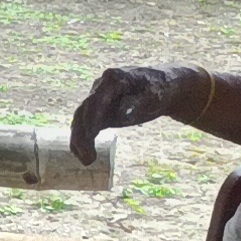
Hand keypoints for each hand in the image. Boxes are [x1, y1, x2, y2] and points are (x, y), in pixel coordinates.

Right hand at [70, 64, 207, 164]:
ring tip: (87, 160)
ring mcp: (98, 101)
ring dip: (80, 140)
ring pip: (81, 120)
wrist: (161, 88)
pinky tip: (85, 156)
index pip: (96, 99)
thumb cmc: (158, 90)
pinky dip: (84, 140)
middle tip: (88, 157)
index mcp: (112, 79)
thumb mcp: (153, 94)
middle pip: (84, 111)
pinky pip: (87, 126)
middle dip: (83, 134)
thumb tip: (122, 113)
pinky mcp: (100, 113)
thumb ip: (137, 102)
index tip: (91, 134)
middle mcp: (99, 88)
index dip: (92, 117)